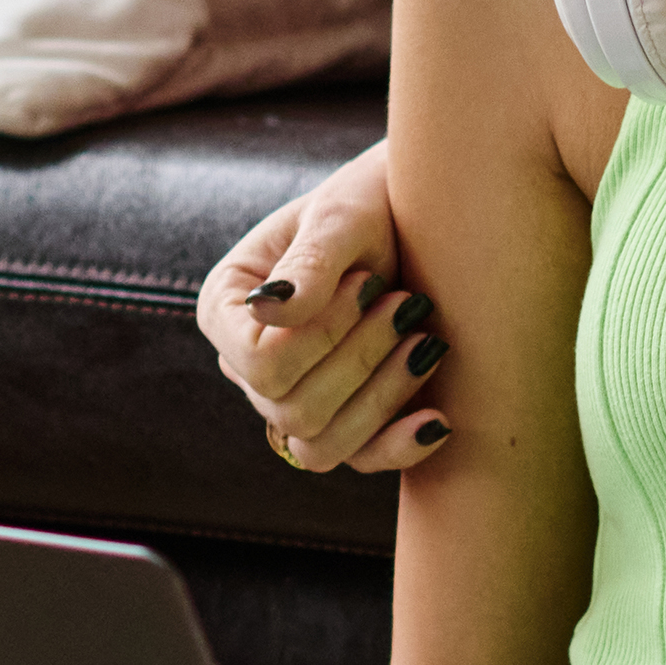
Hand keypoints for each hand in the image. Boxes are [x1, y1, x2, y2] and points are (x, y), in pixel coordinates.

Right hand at [201, 157, 449, 475]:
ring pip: (320, 444)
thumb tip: (271, 312)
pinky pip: (358, 459)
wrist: (423, 218)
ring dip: (382, 397)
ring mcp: (293, 399)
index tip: (364, 284)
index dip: (316, 335)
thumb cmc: (369, 204)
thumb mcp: (341, 218)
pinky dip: (398, 447)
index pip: (256, 361)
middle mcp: (249, 366)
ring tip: (428, 341)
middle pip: (291, 408)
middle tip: (408, 302)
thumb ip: (310, 262)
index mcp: (227, 309)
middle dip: (360, 358)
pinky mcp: (345, 420)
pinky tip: (438, 421)